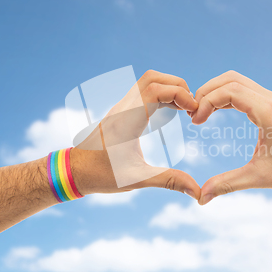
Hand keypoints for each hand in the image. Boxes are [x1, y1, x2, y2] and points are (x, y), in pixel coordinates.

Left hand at [71, 70, 200, 199]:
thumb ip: (169, 181)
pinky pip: (143, 91)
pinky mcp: (121, 111)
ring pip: (148, 81)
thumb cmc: (102, 175)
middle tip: (191, 108)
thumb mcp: (137, 179)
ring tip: (184, 109)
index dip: (180, 95)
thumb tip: (197, 192)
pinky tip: (171, 112)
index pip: (156, 90)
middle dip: (178, 87)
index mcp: (127, 120)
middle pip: (154, 78)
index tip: (193, 112)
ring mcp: (121, 107)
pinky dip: (161, 94)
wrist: (73, 171)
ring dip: (169, 88)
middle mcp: (123, 108)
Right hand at [191, 71, 271, 204]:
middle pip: (231, 79)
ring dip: (216, 91)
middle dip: (207, 91)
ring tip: (201, 111)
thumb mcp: (260, 178)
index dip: (207, 102)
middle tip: (193, 112)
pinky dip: (227, 96)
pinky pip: (245, 90)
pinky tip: (216, 111)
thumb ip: (228, 184)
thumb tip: (201, 198)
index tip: (196, 121)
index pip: (230, 91)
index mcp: (269, 112)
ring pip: (238, 81)